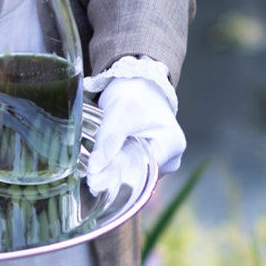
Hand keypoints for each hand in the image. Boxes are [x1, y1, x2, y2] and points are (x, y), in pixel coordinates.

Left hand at [84, 64, 184, 200]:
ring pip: (136, 175)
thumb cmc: (134, 95)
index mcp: (173, 145)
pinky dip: (119, 166)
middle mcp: (172, 158)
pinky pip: (134, 169)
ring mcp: (163, 161)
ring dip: (116, 171)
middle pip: (142, 178)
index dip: (120, 177)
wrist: (136, 84)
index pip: (146, 173)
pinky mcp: (151, 160)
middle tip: (92, 174)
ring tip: (98, 164)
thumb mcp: (119, 116)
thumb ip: (108, 143)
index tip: (96, 180)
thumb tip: (95, 171)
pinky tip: (106, 161)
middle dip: (116, 176)